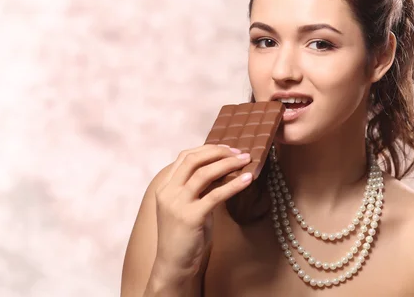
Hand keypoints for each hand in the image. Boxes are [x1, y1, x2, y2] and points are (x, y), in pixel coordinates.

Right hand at [150, 144, 252, 281]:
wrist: (173, 264)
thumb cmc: (185, 235)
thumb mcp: (190, 205)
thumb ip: (200, 188)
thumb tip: (224, 169)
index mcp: (165, 187)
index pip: (185, 156)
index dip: (207, 148)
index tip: (227, 148)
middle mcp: (168, 192)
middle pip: (194, 160)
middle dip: (219, 152)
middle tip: (240, 152)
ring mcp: (177, 204)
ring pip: (204, 174)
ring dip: (228, 163)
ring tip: (246, 160)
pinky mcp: (191, 217)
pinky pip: (215, 195)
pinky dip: (234, 184)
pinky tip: (248, 179)